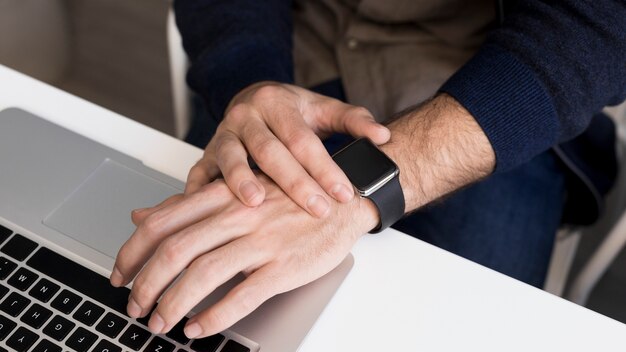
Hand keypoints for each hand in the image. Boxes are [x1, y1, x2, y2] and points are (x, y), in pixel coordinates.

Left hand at [110, 175, 377, 337]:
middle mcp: (238, 215)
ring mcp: (262, 241)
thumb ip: (187, 206)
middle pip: (175, 250)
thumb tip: (141, 216)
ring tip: (160, 323)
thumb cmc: (288, 198)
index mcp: (222, 196)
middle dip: (145, 284)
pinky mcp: (284, 266)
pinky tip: (199, 329)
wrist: (342, 199)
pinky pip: (242, 296)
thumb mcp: (236, 192)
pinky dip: (214, 317)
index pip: (162, 222)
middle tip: (133, 306)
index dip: (131, 251)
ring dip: (173, 304)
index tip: (119, 274)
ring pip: (204, 274)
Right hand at [186, 82, 389, 217]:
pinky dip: (199, 190)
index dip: (324, 167)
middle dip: (294, 182)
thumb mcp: (324, 109)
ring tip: (253, 204)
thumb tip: (382, 136)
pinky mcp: (207, 153)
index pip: (303, 139)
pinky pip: (199, 171)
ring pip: (230, 157)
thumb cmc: (294, 112)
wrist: (256, 100)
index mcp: (277, 103)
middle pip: (270, 151)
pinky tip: (204, 211)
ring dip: (239, 180)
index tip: (344, 192)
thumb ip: (354, 121)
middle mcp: (246, 116)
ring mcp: (223, 134)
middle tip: (316, 208)